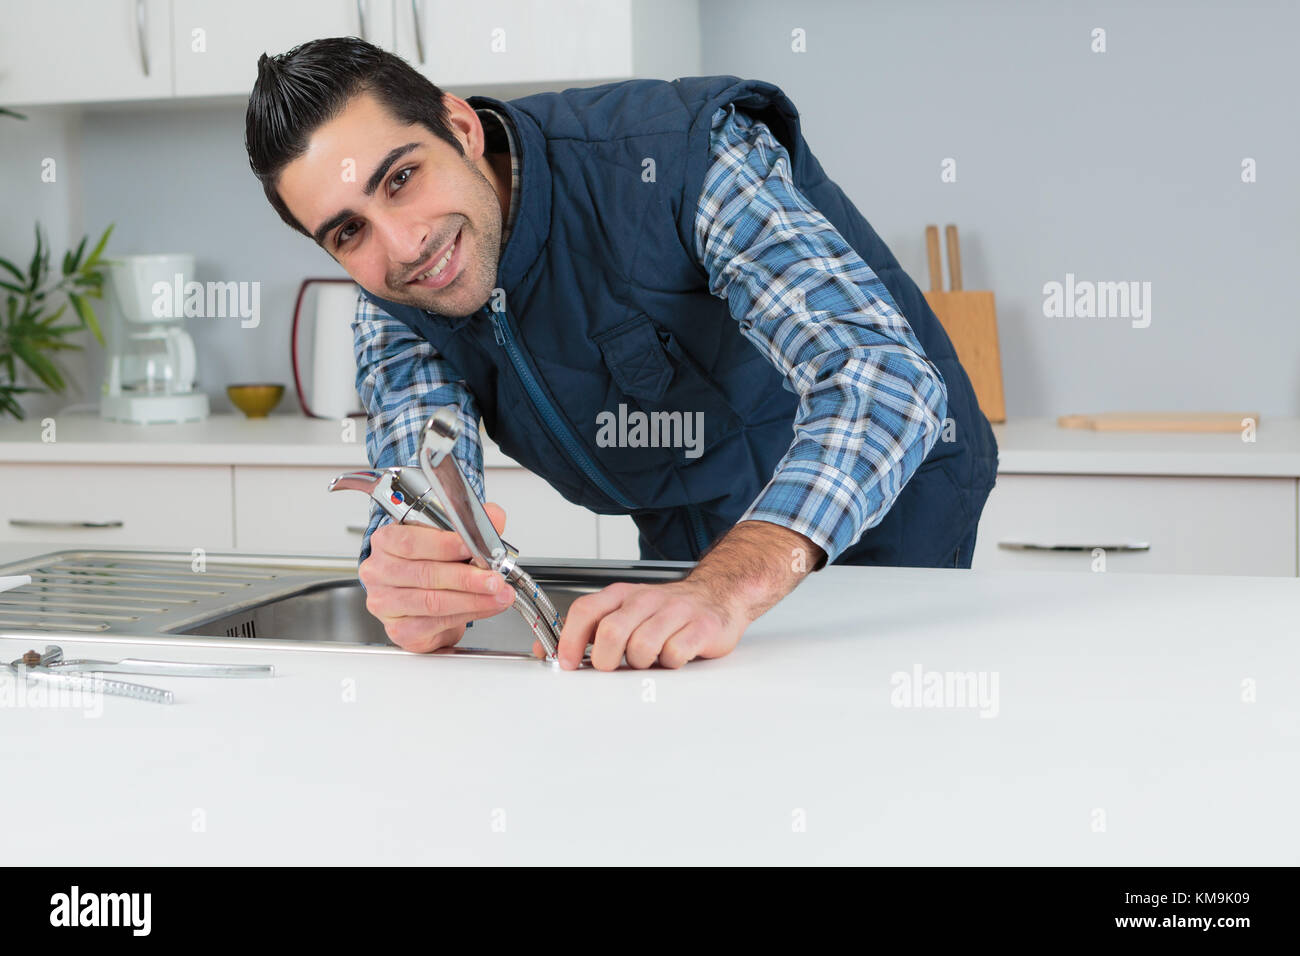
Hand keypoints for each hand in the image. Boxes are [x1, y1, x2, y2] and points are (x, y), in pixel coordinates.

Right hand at [359, 502, 515, 651]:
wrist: (424, 600)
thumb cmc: (431, 565)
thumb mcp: (449, 537)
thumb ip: (471, 525)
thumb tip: (494, 517)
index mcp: (386, 541)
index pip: (411, 542)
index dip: (445, 545)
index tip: (474, 547)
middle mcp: (380, 571)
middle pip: (425, 574)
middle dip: (466, 578)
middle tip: (494, 579)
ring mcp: (385, 603)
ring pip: (432, 602)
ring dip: (472, 599)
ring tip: (497, 595)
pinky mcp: (398, 629)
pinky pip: (435, 624)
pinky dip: (466, 615)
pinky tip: (484, 608)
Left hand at [537, 578, 745, 670]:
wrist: (718, 595)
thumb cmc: (666, 611)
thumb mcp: (625, 612)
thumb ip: (588, 630)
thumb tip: (546, 650)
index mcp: (623, 595)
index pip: (586, 610)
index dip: (570, 639)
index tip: (566, 663)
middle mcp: (646, 600)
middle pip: (611, 632)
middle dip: (606, 660)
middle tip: (613, 667)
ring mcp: (675, 612)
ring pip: (642, 646)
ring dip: (641, 663)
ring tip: (649, 660)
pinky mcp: (700, 627)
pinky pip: (674, 654)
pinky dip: (669, 663)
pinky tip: (672, 657)